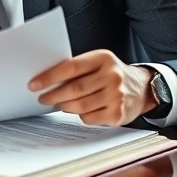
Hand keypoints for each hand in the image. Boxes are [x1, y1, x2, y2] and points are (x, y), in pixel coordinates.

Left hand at [28, 50, 154, 125]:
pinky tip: (80, 110)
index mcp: (103, 58)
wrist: (142, 88)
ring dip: (64, 106)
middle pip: (74, 89)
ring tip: (58, 103)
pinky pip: (89, 118)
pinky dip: (80, 115)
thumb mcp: (99, 63)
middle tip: (42, 98)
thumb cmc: (112, 75)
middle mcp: (112, 76)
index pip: (71, 67)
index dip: (49, 76)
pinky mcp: (118, 113)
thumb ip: (77, 69)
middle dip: (53, 95)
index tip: (34, 84)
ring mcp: (116, 96)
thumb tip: (47, 81)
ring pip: (80, 106)